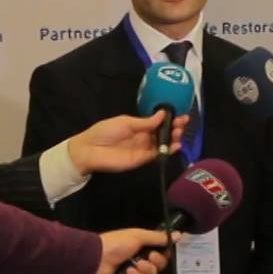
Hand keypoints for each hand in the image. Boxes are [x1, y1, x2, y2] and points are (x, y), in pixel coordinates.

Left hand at [66, 111, 190, 173]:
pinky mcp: (142, 159)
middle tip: (182, 123)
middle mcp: (143, 137)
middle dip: (174, 127)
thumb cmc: (104, 131)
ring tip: (179, 133)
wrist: (90, 150)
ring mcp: (144, 148)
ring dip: (173, 138)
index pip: (158, 122)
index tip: (181, 114)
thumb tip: (163, 114)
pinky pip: (158, 154)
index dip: (169, 119)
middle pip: (163, 132)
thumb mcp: (125, 122)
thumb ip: (145, 122)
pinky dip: (168, 150)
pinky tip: (176, 145)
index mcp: (138, 125)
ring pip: (163, 143)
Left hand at [92, 229, 180, 273]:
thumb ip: (159, 237)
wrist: (96, 259)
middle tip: (149, 257)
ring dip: (146, 270)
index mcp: (143, 247)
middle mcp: (141, 260)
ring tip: (135, 265)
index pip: (162, 252)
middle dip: (157, 262)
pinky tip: (128, 272)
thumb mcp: (139, 236)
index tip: (166, 250)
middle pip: (160, 266)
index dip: (166, 253)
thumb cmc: (116, 243)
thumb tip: (179, 235)